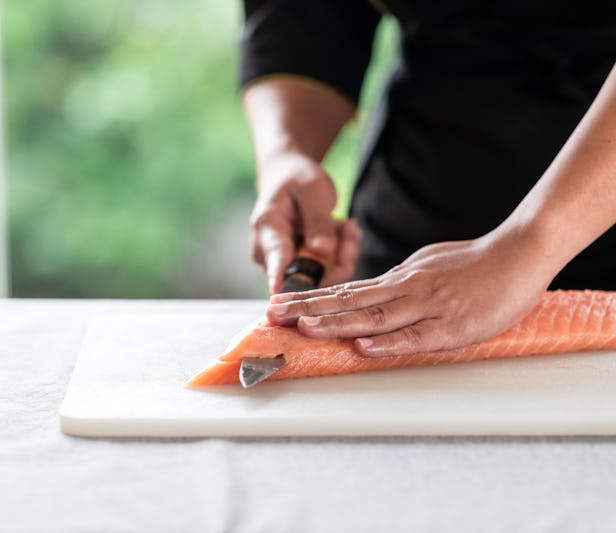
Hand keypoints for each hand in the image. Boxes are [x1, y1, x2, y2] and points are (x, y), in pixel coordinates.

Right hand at [249, 151, 360, 293]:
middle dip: (336, 260)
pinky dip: (341, 256)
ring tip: (348, 227)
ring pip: (319, 278)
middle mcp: (269, 255)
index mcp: (266, 229)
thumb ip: (318, 220)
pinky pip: (326, 273)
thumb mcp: (312, 189)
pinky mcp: (300, 269)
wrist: (291, 180)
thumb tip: (323, 250)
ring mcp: (284, 265)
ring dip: (342, 256)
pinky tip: (345, 233)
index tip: (282, 293)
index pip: (274, 258)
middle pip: (303, 276)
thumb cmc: (297, 180)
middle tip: (350, 230)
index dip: (280, 277)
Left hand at [265, 230, 557, 356]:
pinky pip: (416, 335)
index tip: (280, 306)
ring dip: (337, 324)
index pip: (346, 291)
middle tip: (274, 315)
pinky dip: (388, 342)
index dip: (311, 300)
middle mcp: (405, 290)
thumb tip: (373, 293)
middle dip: (309, 310)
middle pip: (349, 302)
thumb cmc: (473, 262)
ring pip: (374, 317)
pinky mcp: (452, 325)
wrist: (518, 253)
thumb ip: (399, 281)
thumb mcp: (426, 265)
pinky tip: (363, 347)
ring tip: (304, 328)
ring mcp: (427, 306)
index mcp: (398, 279)